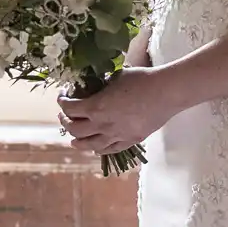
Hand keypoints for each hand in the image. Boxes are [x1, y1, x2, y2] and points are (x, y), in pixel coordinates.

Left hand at [58, 67, 181, 157]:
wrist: (166, 92)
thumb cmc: (141, 79)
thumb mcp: (116, 76)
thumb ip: (102, 84)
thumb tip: (94, 85)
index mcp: (96, 107)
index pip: (70, 108)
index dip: (62, 102)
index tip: (63, 96)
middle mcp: (102, 125)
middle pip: (74, 130)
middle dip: (66, 122)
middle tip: (65, 116)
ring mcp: (116, 136)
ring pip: (90, 146)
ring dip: (78, 142)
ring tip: (74, 140)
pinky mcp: (130, 140)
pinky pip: (110, 150)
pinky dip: (100, 150)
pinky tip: (96, 149)